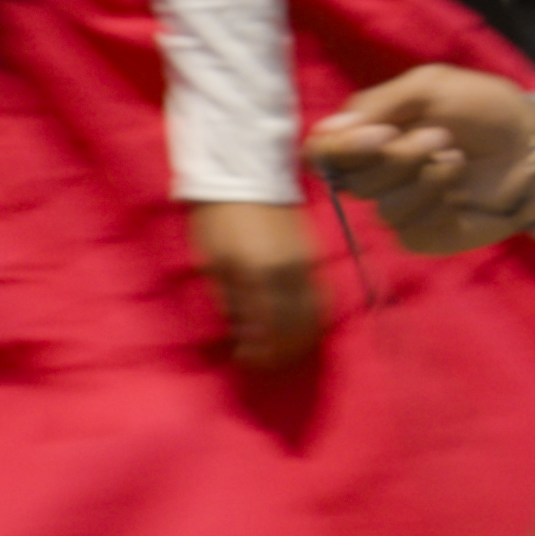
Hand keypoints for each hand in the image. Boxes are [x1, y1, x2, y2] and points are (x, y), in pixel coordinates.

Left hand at [191, 199, 323, 367]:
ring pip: (316, 313)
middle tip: (263, 361)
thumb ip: (231, 300)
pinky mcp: (312, 255)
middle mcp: (291, 272)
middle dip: (283, 350)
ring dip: (301, 337)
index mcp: (261, 275)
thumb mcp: (213, 263)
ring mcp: (307, 263)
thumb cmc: (217, 219)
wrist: (244, 174)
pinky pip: (321, 296)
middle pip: (299, 326)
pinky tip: (298, 325)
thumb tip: (245, 332)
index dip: (260, 352)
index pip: (270, 329)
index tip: (244, 360)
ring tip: (282, 348)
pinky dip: (313, 317)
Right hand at [306, 64, 534, 253]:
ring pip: (383, 207)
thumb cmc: (485, 109)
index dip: (341, 149)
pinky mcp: (421, 234)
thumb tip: (325, 130)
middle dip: (402, 156)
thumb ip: (379, 105)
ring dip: (428, 179)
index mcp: (370, 136)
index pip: (322, 153)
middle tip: (442, 136)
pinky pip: (409, 230)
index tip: (382, 134)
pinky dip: (440, 206)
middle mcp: (376, 174)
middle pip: (353, 180)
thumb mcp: (432, 87)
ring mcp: (397, 207)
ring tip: (460, 159)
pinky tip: (460, 196)